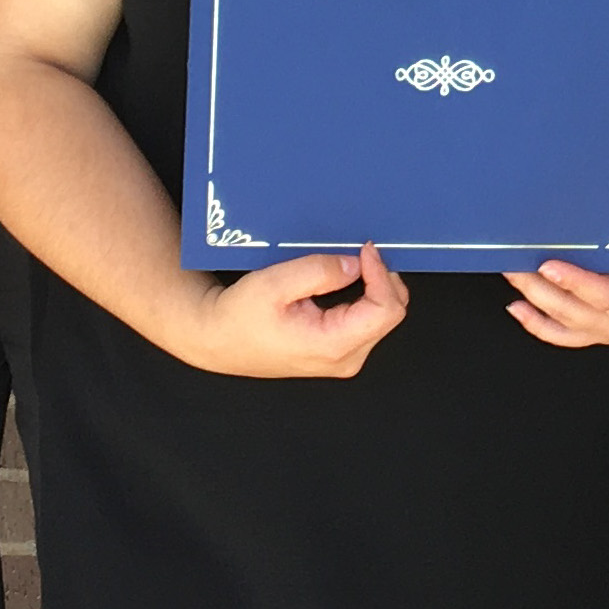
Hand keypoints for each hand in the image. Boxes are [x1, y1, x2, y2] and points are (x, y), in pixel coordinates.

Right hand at [182, 242, 410, 377]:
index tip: (365, 249)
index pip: (386, 310)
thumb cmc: (239, 318)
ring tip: (353, 262)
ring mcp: (343, 358)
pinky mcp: (337, 351)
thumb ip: (318, 271)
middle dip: (381, 278)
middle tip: (361, 250)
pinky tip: (348, 278)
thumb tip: (355, 264)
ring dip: (373, 286)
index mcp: (332, 345)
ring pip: (381, 317)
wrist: (218, 340)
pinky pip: (367, 321)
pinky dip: (365, 295)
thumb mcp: (275, 283)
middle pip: (389, 314)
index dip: (381, 274)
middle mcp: (345, 358)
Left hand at [505, 168, 608, 345]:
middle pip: (576, 311)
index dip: (576, 283)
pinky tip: (518, 309)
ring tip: (511, 274)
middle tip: (513, 262)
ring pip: (568, 324)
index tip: (549, 264)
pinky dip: (541, 327)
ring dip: (535, 302)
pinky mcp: (607, 331)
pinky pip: (570, 337)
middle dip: (541, 289)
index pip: (608, 295)